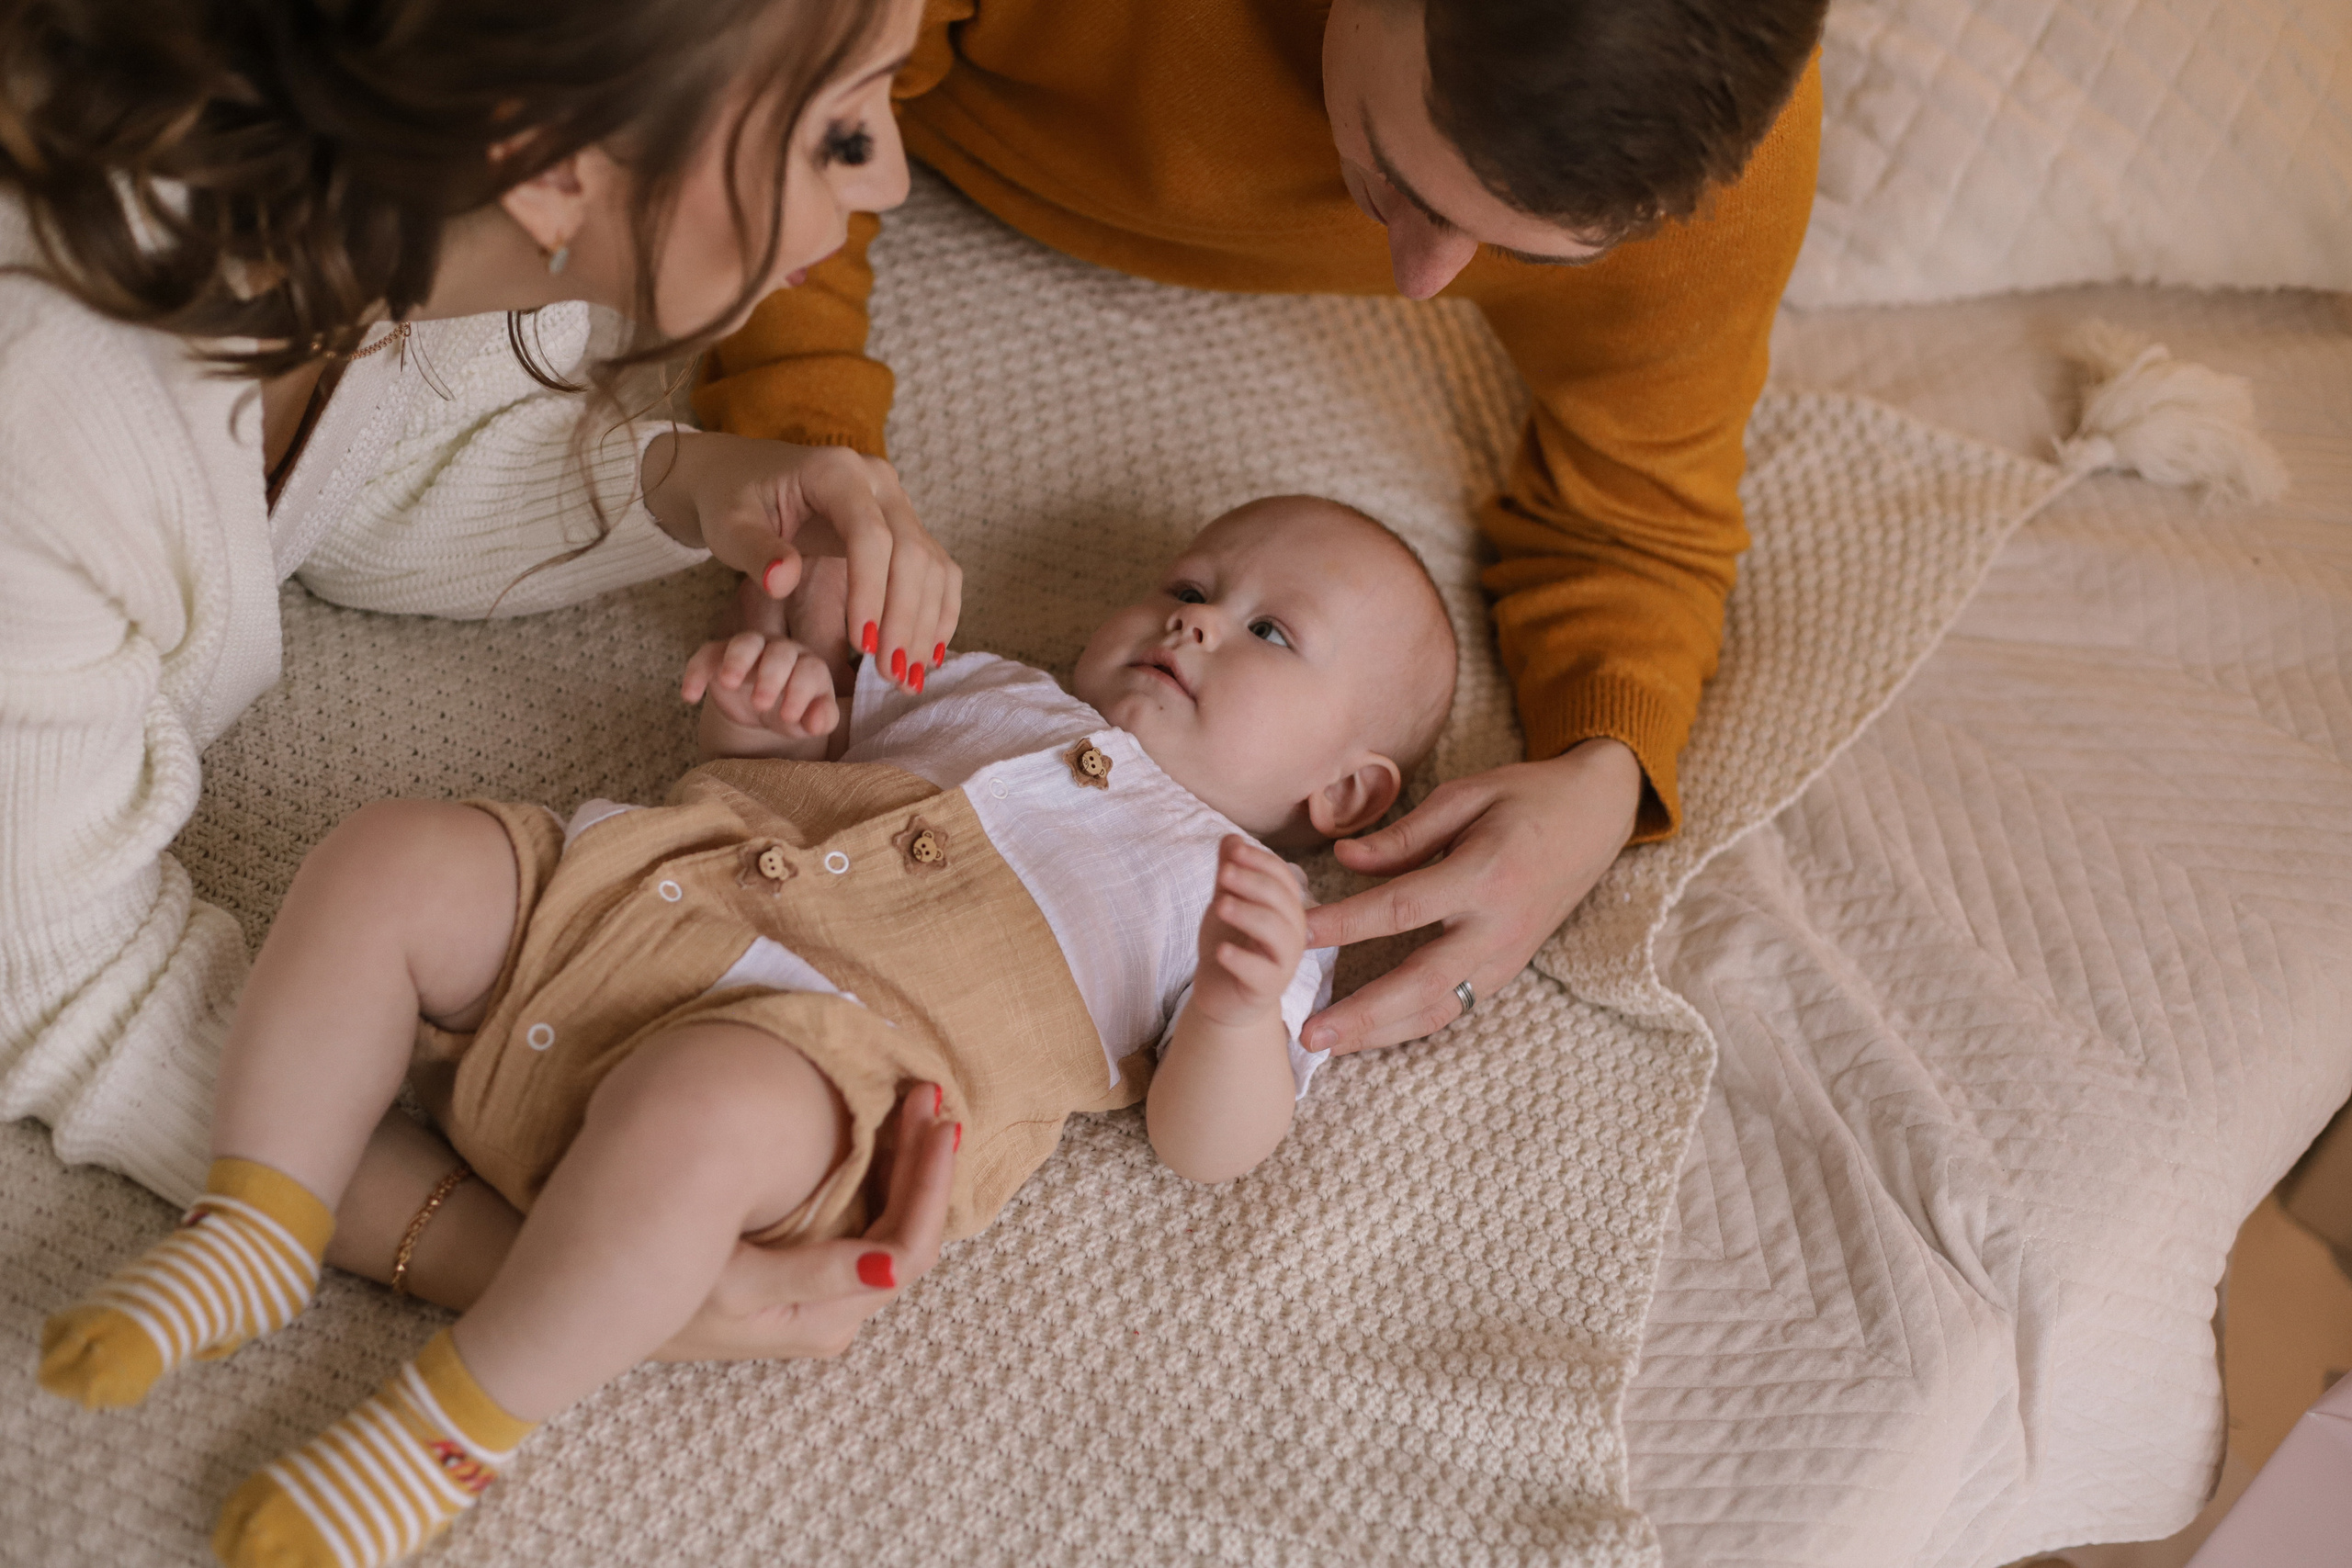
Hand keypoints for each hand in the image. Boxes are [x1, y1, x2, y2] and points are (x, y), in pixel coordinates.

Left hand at [642, 431, 960, 690]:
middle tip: (890, 674)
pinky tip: (925, 655)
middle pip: (911, 551)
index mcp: (836, 472)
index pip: (869, 533)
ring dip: (924, 624)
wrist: (741, 479)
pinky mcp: (904, 526)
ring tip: (907, 678)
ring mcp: (896, 502)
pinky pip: (935, 570)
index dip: (870, 591)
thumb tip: (784, 580)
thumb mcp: (729, 525)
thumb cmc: (731, 501)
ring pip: (931, 565)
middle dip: (903, 618)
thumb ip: (755, 551)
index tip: (860, 645)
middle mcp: (878, 481)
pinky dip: (935, 613)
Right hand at [653, 1083, 958, 1360]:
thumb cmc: (662, 1292)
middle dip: (923, 1164)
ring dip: (905, 1166)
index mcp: (826, 1320)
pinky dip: (879, 1178)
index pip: (909, 1250)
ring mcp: (823, 1302)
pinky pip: (866, 1228)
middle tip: (926, 1096)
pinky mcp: (807, 1282)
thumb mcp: (733, 1284)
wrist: (596, 1311)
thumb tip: (895, 1267)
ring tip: (913, 1105)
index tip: (935, 1122)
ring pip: (892, 1229)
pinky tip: (881, 1136)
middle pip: (908, 1235)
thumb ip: (817, 1275)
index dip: (930, 1184)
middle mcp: (836, 1317)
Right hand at [681, 630, 840, 742]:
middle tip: (761, 704)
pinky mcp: (719, 655)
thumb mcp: (808, 723)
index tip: (788, 716)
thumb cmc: (791, 713)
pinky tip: (690, 696)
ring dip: (738, 660)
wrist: (761, 712)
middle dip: (771, 675)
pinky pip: (707, 654)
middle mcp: (782, 651)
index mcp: (809, 667)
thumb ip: (821, 720)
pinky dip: (697, 672)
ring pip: (746, 641)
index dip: (800, 691)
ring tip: (729, 684)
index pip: (811, 670)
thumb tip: (817, 722)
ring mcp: (750, 650)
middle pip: (780, 651)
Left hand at [1192, 836, 1308, 1029]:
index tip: (1233, 850)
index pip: (1283, 878)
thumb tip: (1231, 838)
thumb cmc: (1230, 944)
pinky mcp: (1267, 989)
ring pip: (1277, 934)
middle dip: (1254, 883)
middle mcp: (1292, 934)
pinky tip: (1221, 949)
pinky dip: (1241, 959)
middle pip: (1282, 902)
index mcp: (1285, 908)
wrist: (1222, 995)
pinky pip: (1261, 973)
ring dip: (1248, 914)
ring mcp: (1283, 963)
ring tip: (1219, 905)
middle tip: (1224, 873)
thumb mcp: (1226, 902)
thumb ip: (1230, 873)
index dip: (1261, 861)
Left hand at [1302, 739, 1642, 1054]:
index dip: (1345, 924)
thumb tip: (1343, 859)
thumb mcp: (1465, 796)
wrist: (1595, 818)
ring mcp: (1506, 957)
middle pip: (1420, 983)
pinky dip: (1409, 1026)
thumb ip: (1403, 835)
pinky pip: (1454, 1007)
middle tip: (1308, 1031)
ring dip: (1380, 1033)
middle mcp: (1496, 927)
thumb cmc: (1526, 798)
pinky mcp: (1507, 970)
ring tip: (1329, 1044)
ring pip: (1438, 1010)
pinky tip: (1369, 1033)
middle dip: (1362, 1013)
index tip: (1298, 932)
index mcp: (1484, 875)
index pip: (1400, 908)